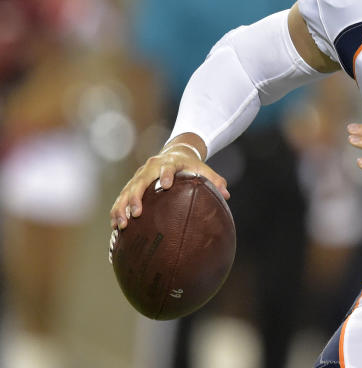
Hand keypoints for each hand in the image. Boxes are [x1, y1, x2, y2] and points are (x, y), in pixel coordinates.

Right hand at [109, 145, 228, 229]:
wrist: (174, 153)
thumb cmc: (191, 166)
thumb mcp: (202, 169)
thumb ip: (215, 180)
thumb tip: (227, 195)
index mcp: (169, 162)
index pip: (167, 167)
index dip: (166, 174)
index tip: (166, 185)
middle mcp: (150, 167)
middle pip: (141, 181)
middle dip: (137, 197)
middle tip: (137, 213)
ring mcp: (139, 176)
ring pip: (127, 191)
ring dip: (122, 207)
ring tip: (121, 225)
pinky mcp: (131, 184)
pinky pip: (121, 198)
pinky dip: (117, 210)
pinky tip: (115, 226)